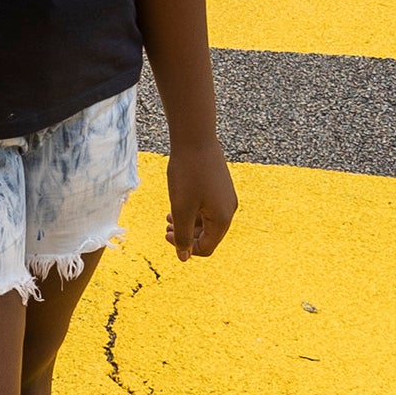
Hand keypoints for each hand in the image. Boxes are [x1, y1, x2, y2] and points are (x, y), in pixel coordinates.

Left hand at [163, 143, 237, 260]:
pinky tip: (178, 202)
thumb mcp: (181, 208)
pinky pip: (208, 207)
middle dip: (186, 235)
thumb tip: (183, 258)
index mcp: (222, 218)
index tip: (166, 234)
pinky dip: (193, 210)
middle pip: (208, 236)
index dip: (186, 248)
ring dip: (188, 222)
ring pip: (207, 221)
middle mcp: (229, 210)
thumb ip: (182, 235)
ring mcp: (226, 197)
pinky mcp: (221, 186)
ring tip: (169, 215)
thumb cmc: (187, 173)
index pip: (206, 248)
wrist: (195, 137)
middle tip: (166, 226)